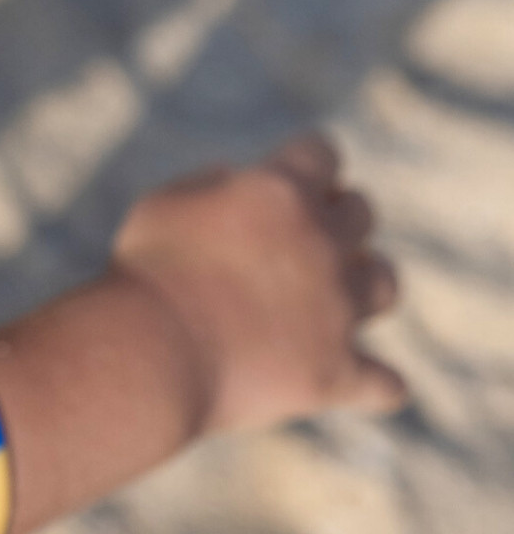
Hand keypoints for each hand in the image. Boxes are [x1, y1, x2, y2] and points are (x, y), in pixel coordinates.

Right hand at [110, 131, 405, 436]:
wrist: (152, 355)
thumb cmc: (147, 271)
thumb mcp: (168, 201)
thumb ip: (216, 184)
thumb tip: (245, 184)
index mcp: (281, 191)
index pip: (321, 152)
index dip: (307, 161)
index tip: (293, 174)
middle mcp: (322, 244)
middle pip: (361, 213)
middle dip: (335, 218)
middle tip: (303, 237)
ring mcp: (337, 311)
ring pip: (385, 284)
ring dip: (365, 281)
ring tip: (338, 293)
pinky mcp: (338, 373)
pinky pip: (386, 381)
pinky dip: (373, 380)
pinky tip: (359, 378)